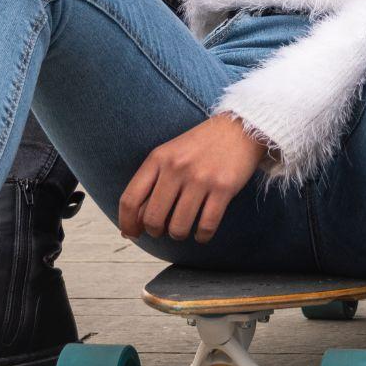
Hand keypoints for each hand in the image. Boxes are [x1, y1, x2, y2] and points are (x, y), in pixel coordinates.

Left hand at [118, 112, 263, 242]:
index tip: (132, 234)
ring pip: (178, 227)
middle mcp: (176, 168)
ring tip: (183, 229)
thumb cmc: (200, 146)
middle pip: (153, 219)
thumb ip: (151, 184)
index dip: (127, 223)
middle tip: (163, 230)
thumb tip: (132, 225)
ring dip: (179, 234)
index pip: (130, 199)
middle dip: (155, 232)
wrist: (239, 128)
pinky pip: (206, 226)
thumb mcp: (169, 155)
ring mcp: (200, 178)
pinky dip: (202, 236)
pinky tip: (202, 233)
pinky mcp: (223, 188)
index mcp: (158, 158)